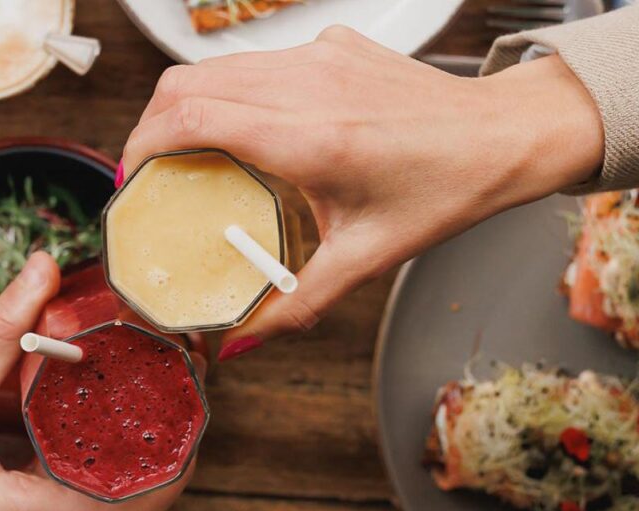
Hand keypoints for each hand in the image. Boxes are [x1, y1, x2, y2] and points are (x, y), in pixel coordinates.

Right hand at [0, 253, 193, 510]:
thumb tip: (42, 274)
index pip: (138, 506)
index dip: (179, 453)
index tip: (193, 397)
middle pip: (127, 501)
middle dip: (154, 438)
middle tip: (167, 377)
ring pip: (94, 501)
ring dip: (110, 446)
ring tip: (123, 383)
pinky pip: (59, 502)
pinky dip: (70, 458)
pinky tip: (60, 412)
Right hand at [122, 26, 603, 357]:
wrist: (504, 134)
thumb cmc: (444, 191)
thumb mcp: (368, 257)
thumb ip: (297, 301)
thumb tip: (243, 337)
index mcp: (311, 140)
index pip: (190, 119)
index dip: (143, 146)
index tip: (134, 181)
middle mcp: (306, 86)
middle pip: (185, 84)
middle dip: (151, 127)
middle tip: (151, 173)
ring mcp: (318, 57)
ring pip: (217, 67)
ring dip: (189, 106)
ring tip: (190, 154)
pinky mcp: (331, 46)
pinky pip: (259, 63)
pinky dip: (236, 93)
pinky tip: (255, 130)